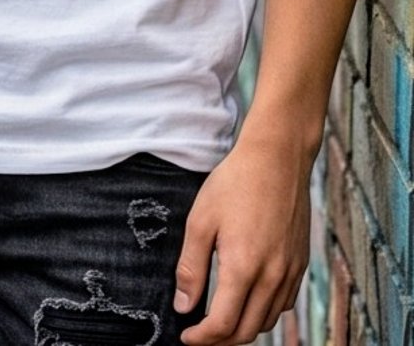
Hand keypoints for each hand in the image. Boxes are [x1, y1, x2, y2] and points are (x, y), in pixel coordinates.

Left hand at [173, 133, 310, 344]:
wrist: (278, 157)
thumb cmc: (236, 183)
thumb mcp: (201, 220)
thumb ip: (191, 268)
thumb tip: (184, 306)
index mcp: (244, 268)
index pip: (222, 325)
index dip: (202, 339)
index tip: (187, 337)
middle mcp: (272, 276)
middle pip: (247, 332)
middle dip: (221, 341)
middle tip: (201, 334)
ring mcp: (290, 271)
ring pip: (267, 321)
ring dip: (243, 328)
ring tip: (221, 318)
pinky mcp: (300, 262)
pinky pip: (283, 303)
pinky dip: (264, 311)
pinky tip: (248, 298)